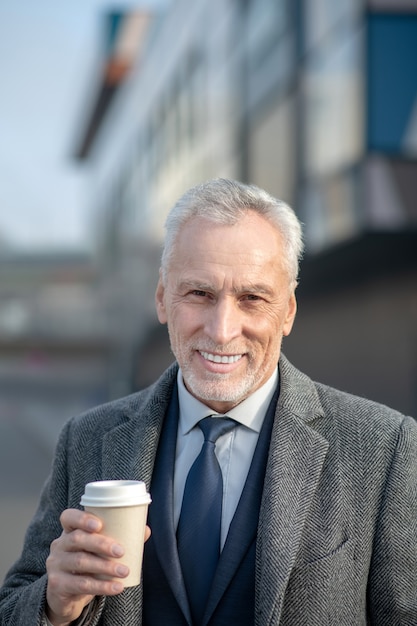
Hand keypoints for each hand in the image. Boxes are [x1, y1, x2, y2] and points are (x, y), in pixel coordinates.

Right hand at [45, 508, 150, 625]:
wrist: (65, 595)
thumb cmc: (87, 564)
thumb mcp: (96, 550)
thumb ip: (118, 538)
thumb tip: (145, 529)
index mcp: (69, 531)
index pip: (68, 517)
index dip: (82, 518)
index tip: (100, 524)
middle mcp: (59, 545)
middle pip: (77, 539)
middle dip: (101, 544)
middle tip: (121, 551)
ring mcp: (56, 565)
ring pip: (81, 562)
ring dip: (105, 567)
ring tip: (124, 571)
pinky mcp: (58, 585)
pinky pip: (81, 585)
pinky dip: (102, 586)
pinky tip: (117, 587)